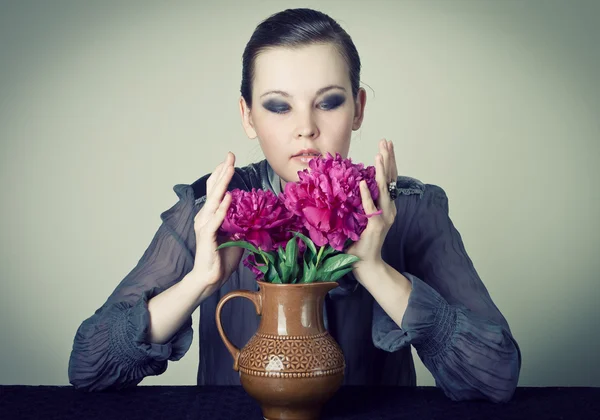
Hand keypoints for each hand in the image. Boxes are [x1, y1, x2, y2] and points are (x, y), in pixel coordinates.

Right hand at [191, 152, 243, 296]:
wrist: (210, 279)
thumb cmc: (222, 259)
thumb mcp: (236, 237)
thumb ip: (241, 224)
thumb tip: (253, 215)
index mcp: (210, 215)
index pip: (215, 190)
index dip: (222, 174)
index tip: (230, 160)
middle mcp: (204, 217)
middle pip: (213, 189)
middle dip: (222, 171)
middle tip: (230, 155)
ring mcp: (204, 226)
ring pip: (213, 200)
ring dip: (222, 184)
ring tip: (229, 169)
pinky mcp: (207, 237)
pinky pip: (216, 220)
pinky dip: (222, 208)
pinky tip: (228, 197)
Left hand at [347, 139, 397, 271]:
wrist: (366, 264)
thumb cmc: (360, 243)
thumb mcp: (359, 219)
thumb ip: (357, 204)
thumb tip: (346, 187)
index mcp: (386, 206)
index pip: (389, 179)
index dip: (388, 162)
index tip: (385, 146)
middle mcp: (389, 209)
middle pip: (391, 179)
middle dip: (388, 158)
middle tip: (386, 141)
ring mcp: (384, 217)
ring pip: (384, 188)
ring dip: (382, 170)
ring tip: (380, 154)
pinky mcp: (376, 225)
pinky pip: (370, 207)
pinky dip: (367, 194)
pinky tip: (363, 182)